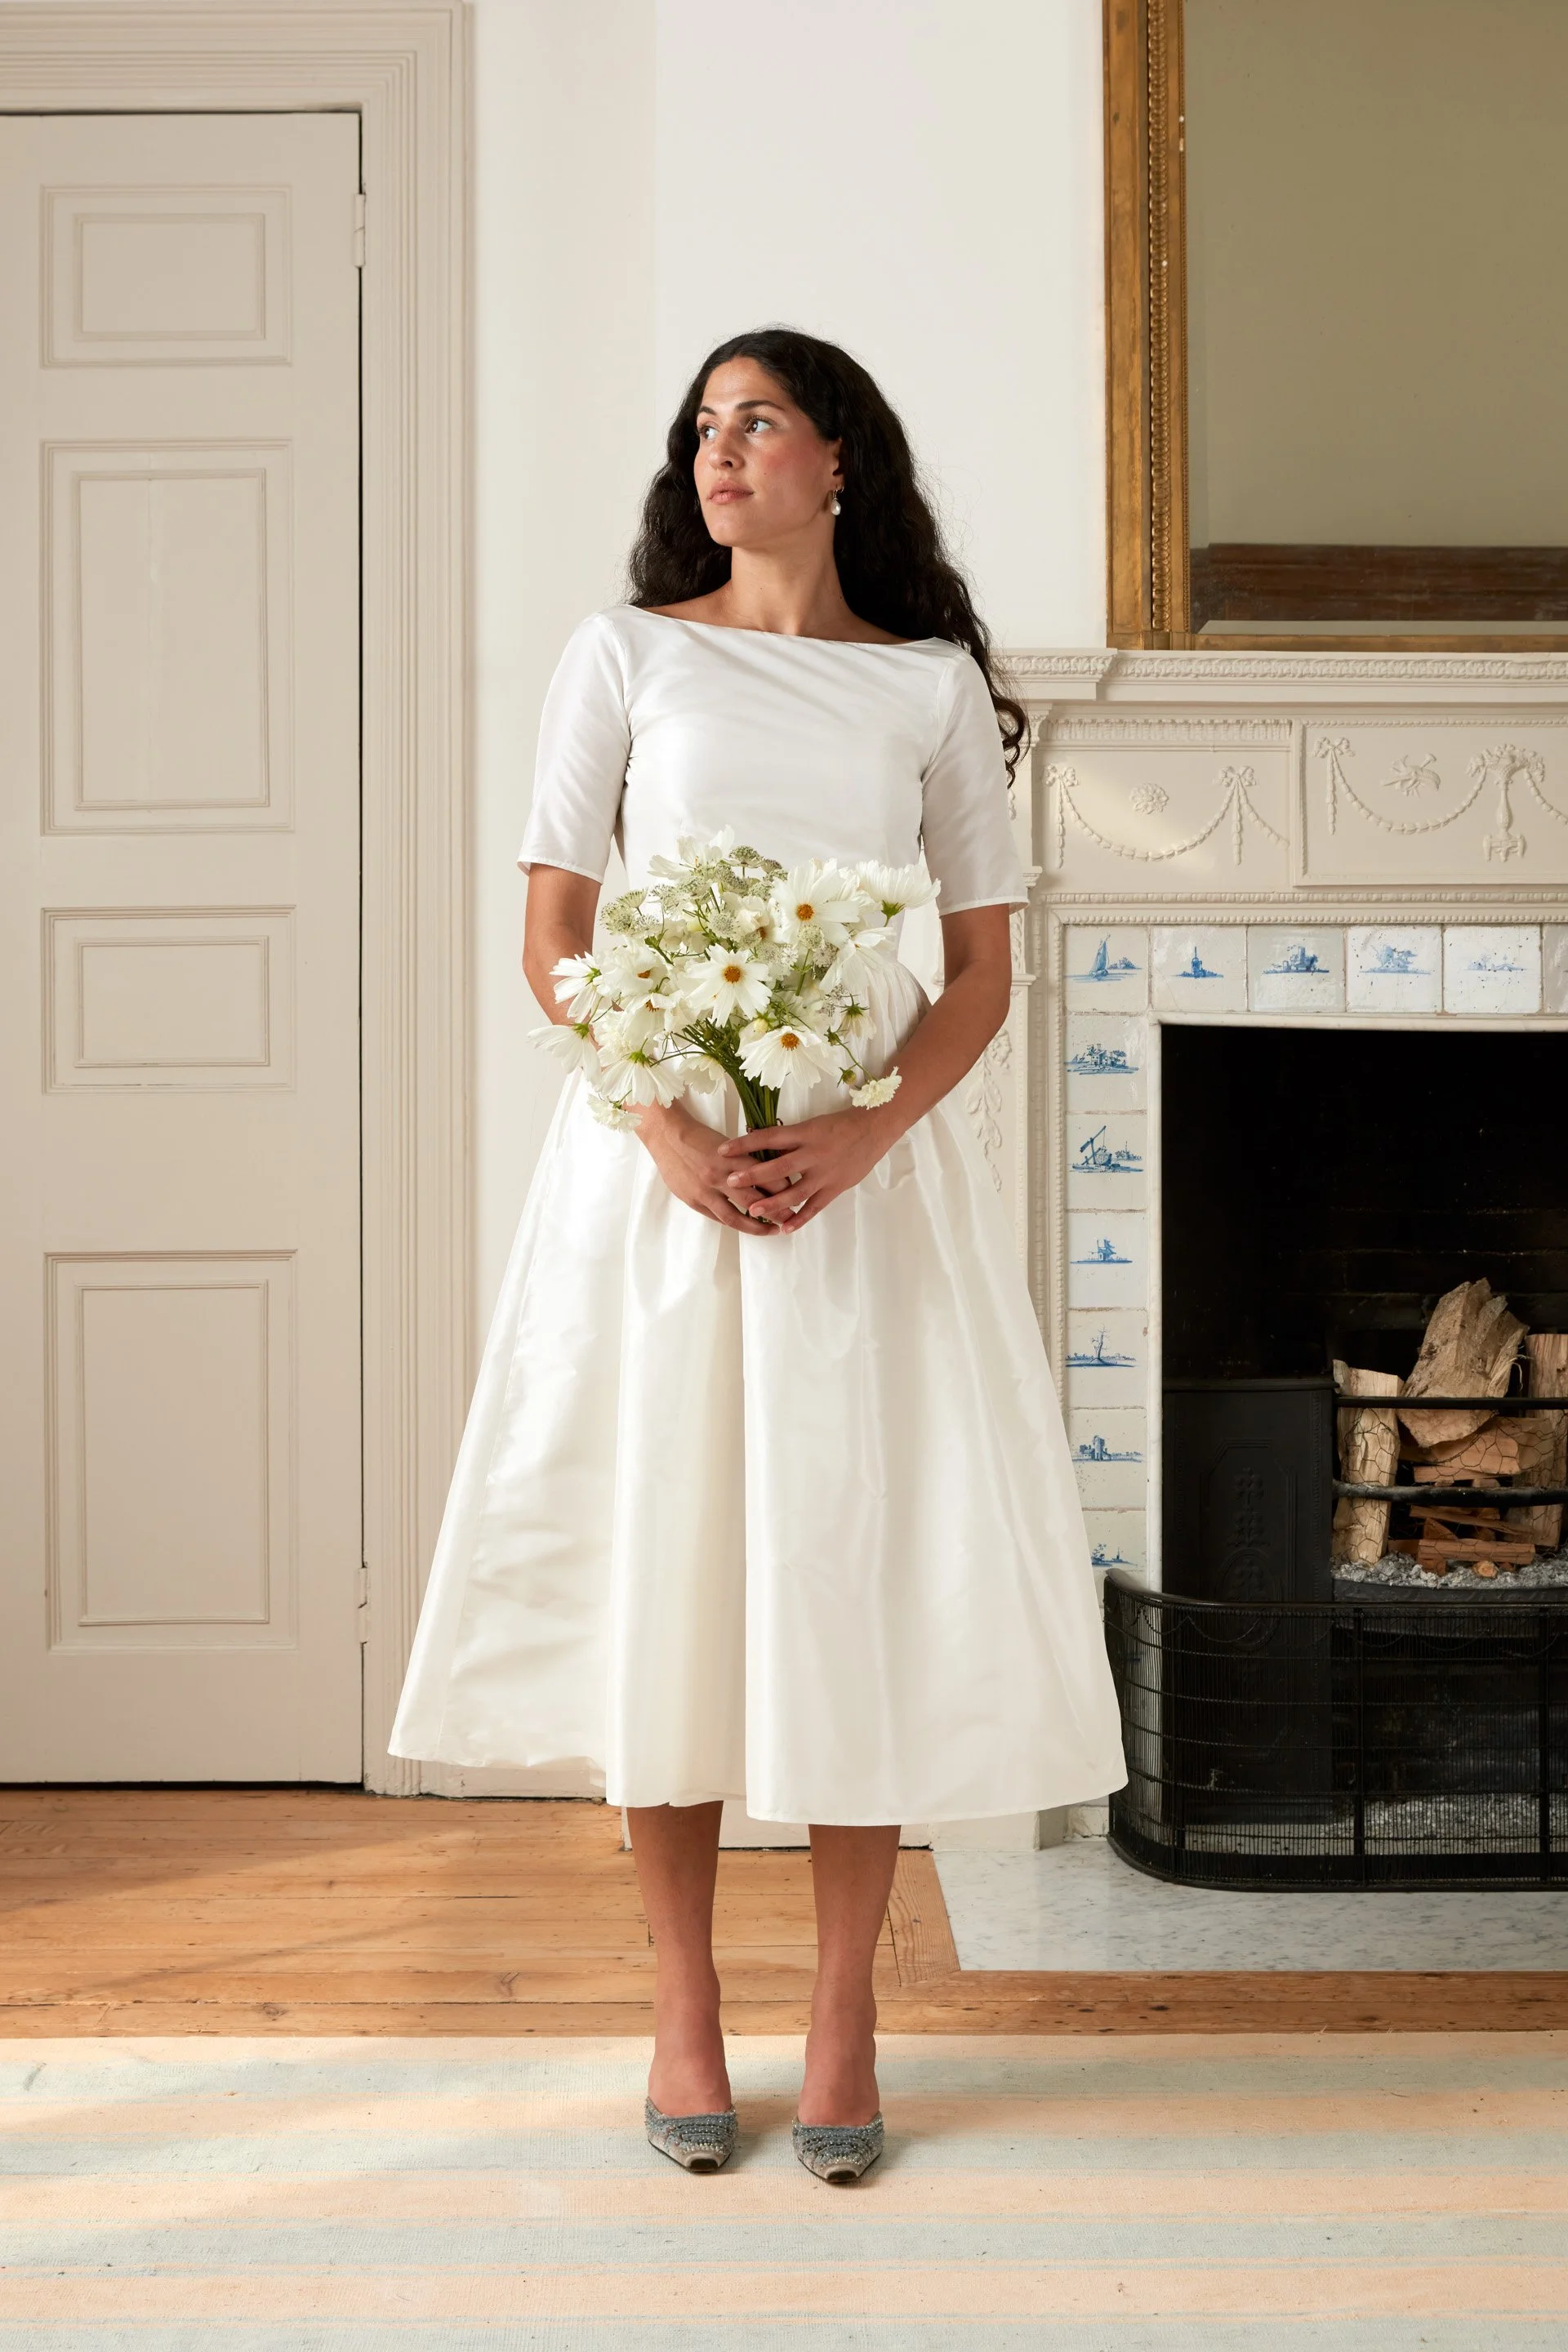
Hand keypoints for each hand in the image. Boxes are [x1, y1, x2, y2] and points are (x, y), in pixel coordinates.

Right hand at [633, 1101, 779, 1234]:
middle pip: (755, 1200)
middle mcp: (721, 1175)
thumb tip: (768, 1175)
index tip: (795, 1195)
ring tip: (772, 1231)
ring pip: (736, 1216)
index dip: (783, 1189)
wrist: (667, 1136)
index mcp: (733, 1157)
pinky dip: (734, 1223)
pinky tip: (746, 1226)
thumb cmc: (700, 1137)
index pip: (766, 1177)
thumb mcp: (727, 1145)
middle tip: (791, 1219)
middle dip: (776, 1212)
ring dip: (757, 1227)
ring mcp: (706, 1190)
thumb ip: (745, 1160)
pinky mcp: (694, 1200)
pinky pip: (718, 1217)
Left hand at [715, 1104, 901, 1231]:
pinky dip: (800, 1218)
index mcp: (804, 1133)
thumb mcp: (812, 1125)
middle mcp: (812, 1153)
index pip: (768, 1137)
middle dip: (752, 1176)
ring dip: (773, 1202)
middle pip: (778, 1167)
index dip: (745, 1144)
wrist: (874, 1128)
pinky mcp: (835, 1187)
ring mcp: (824, 1173)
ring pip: (795, 1191)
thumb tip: (763, 1147)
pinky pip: (815, 1206)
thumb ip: (791, 1139)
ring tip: (753, 1211)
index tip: (722, 1150)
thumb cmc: (840, 1124)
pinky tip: (785, 1228)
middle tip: (730, 1182)